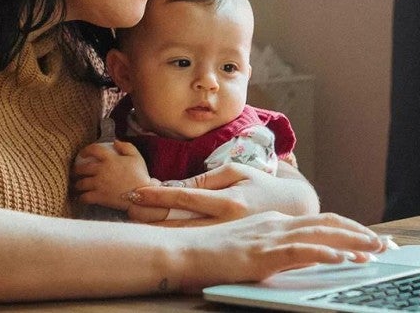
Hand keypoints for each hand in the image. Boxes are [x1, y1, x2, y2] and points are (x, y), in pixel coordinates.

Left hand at [73, 141, 152, 210]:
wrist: (142, 195)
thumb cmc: (140, 175)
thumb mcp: (136, 156)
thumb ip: (126, 146)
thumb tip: (115, 141)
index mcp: (110, 159)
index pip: (93, 150)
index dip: (86, 150)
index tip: (82, 153)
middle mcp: (101, 170)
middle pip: (82, 168)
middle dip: (76, 170)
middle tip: (76, 172)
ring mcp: (99, 184)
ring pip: (81, 183)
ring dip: (77, 184)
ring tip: (77, 185)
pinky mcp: (99, 197)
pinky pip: (84, 197)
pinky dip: (81, 198)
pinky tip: (81, 198)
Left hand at [129, 163, 318, 225]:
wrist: (293, 209)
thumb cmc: (260, 185)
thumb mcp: (236, 173)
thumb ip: (205, 179)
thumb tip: (175, 186)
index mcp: (227, 201)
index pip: (183, 197)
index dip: (157, 195)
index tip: (134, 193)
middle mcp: (224, 223)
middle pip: (178, 223)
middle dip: (150, 217)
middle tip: (127, 209)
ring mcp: (225, 238)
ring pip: (184, 237)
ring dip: (159, 230)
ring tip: (136, 222)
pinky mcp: (227, 247)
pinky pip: (195, 243)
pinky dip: (175, 238)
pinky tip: (160, 235)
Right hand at [178, 211, 386, 291]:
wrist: (181, 250)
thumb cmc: (208, 252)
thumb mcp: (245, 245)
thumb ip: (270, 248)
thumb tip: (293, 257)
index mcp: (273, 221)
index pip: (318, 223)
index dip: (346, 229)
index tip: (368, 239)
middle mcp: (275, 224)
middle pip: (326, 224)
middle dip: (358, 233)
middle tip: (384, 244)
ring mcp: (269, 237)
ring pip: (320, 235)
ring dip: (351, 242)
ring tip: (375, 251)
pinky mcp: (261, 254)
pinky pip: (300, 252)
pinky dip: (326, 254)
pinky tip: (343, 260)